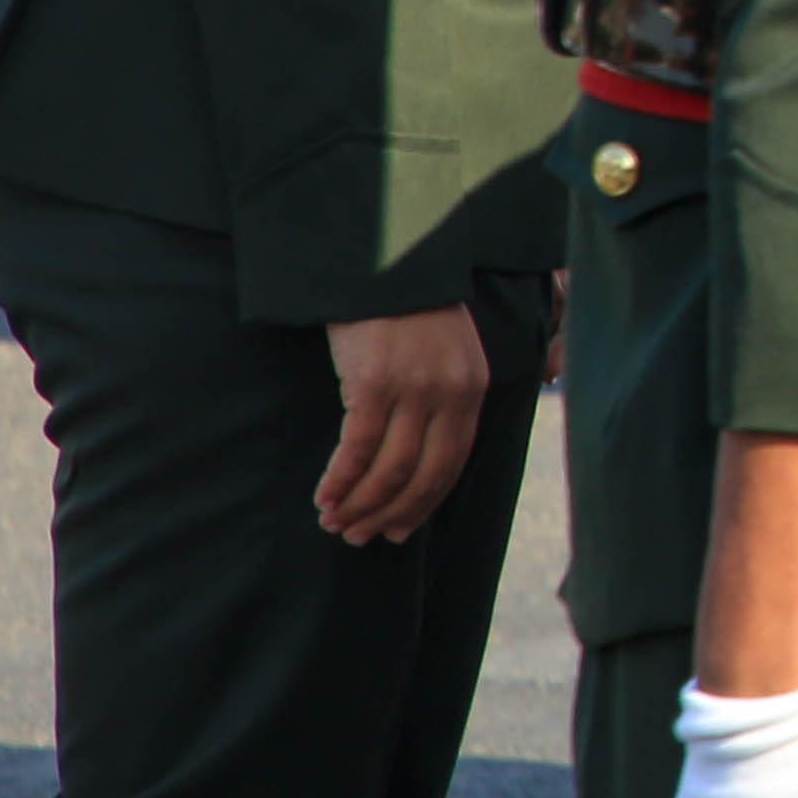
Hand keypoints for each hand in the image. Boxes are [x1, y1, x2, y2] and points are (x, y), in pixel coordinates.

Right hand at [313, 307, 494, 542]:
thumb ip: (441, 395)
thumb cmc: (406, 307)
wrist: (383, 260)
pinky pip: (357, 448)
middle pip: (424, 473)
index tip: (401, 530)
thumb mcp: (443, 350)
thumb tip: (417, 453)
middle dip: (391, 512)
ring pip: (390, 468)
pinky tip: (325, 497)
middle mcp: (450, 392)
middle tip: (361, 537)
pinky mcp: (374, 383)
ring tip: (335, 522)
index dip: (424, 501)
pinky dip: (341, 480)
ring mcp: (414, 388)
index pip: (453, 462)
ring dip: (360, 503)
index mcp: (472, 387)